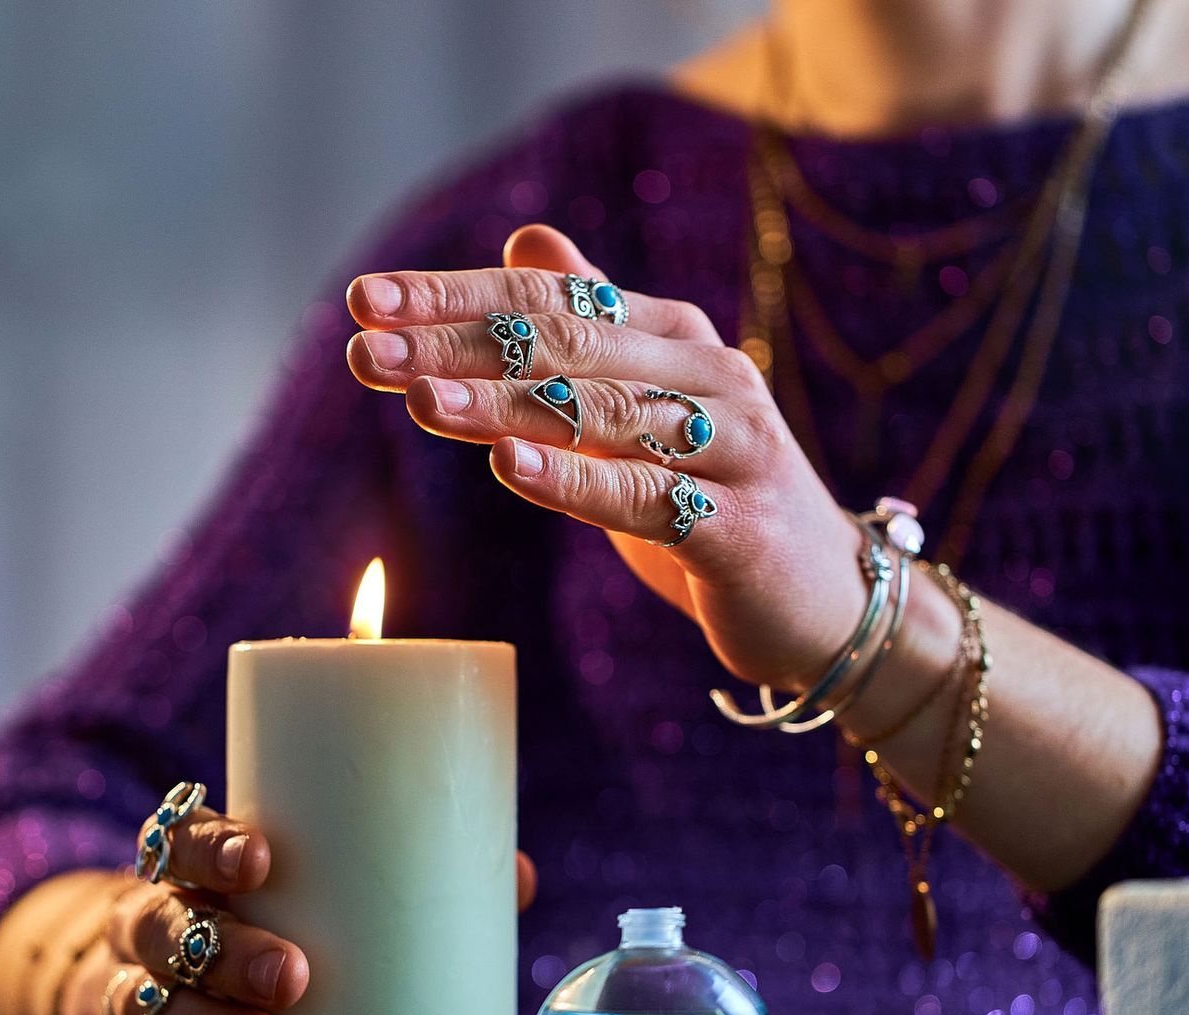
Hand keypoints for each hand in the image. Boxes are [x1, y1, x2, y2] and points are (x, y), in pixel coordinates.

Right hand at [63, 811, 539, 1014]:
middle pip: (163, 924)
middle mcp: (149, 924)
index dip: (210, 846)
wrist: (152, 975)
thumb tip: (515, 877)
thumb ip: (407, 878)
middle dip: (227, 950)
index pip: (178, 837)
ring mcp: (132, 993)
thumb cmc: (271, 920)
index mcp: (190, 868)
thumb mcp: (317, 891)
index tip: (261, 861)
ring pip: (148, 1002)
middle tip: (294, 975)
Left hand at [345, 224, 870, 691]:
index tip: (364, 299)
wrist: (824, 597)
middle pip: (564, 347)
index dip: (453, 296)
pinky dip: (574, 480)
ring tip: (417, 397)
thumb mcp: (645, 402)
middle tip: (365, 347)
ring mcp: (730, 448)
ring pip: (599, 416)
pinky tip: (509, 465)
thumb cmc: (715, 493)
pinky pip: (645, 497)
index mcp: (672, 336)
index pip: (548, 300)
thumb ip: (590, 325)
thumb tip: (526, 242)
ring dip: (501, 405)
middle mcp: (706, 374)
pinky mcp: (736, 527)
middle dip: (456, 345)